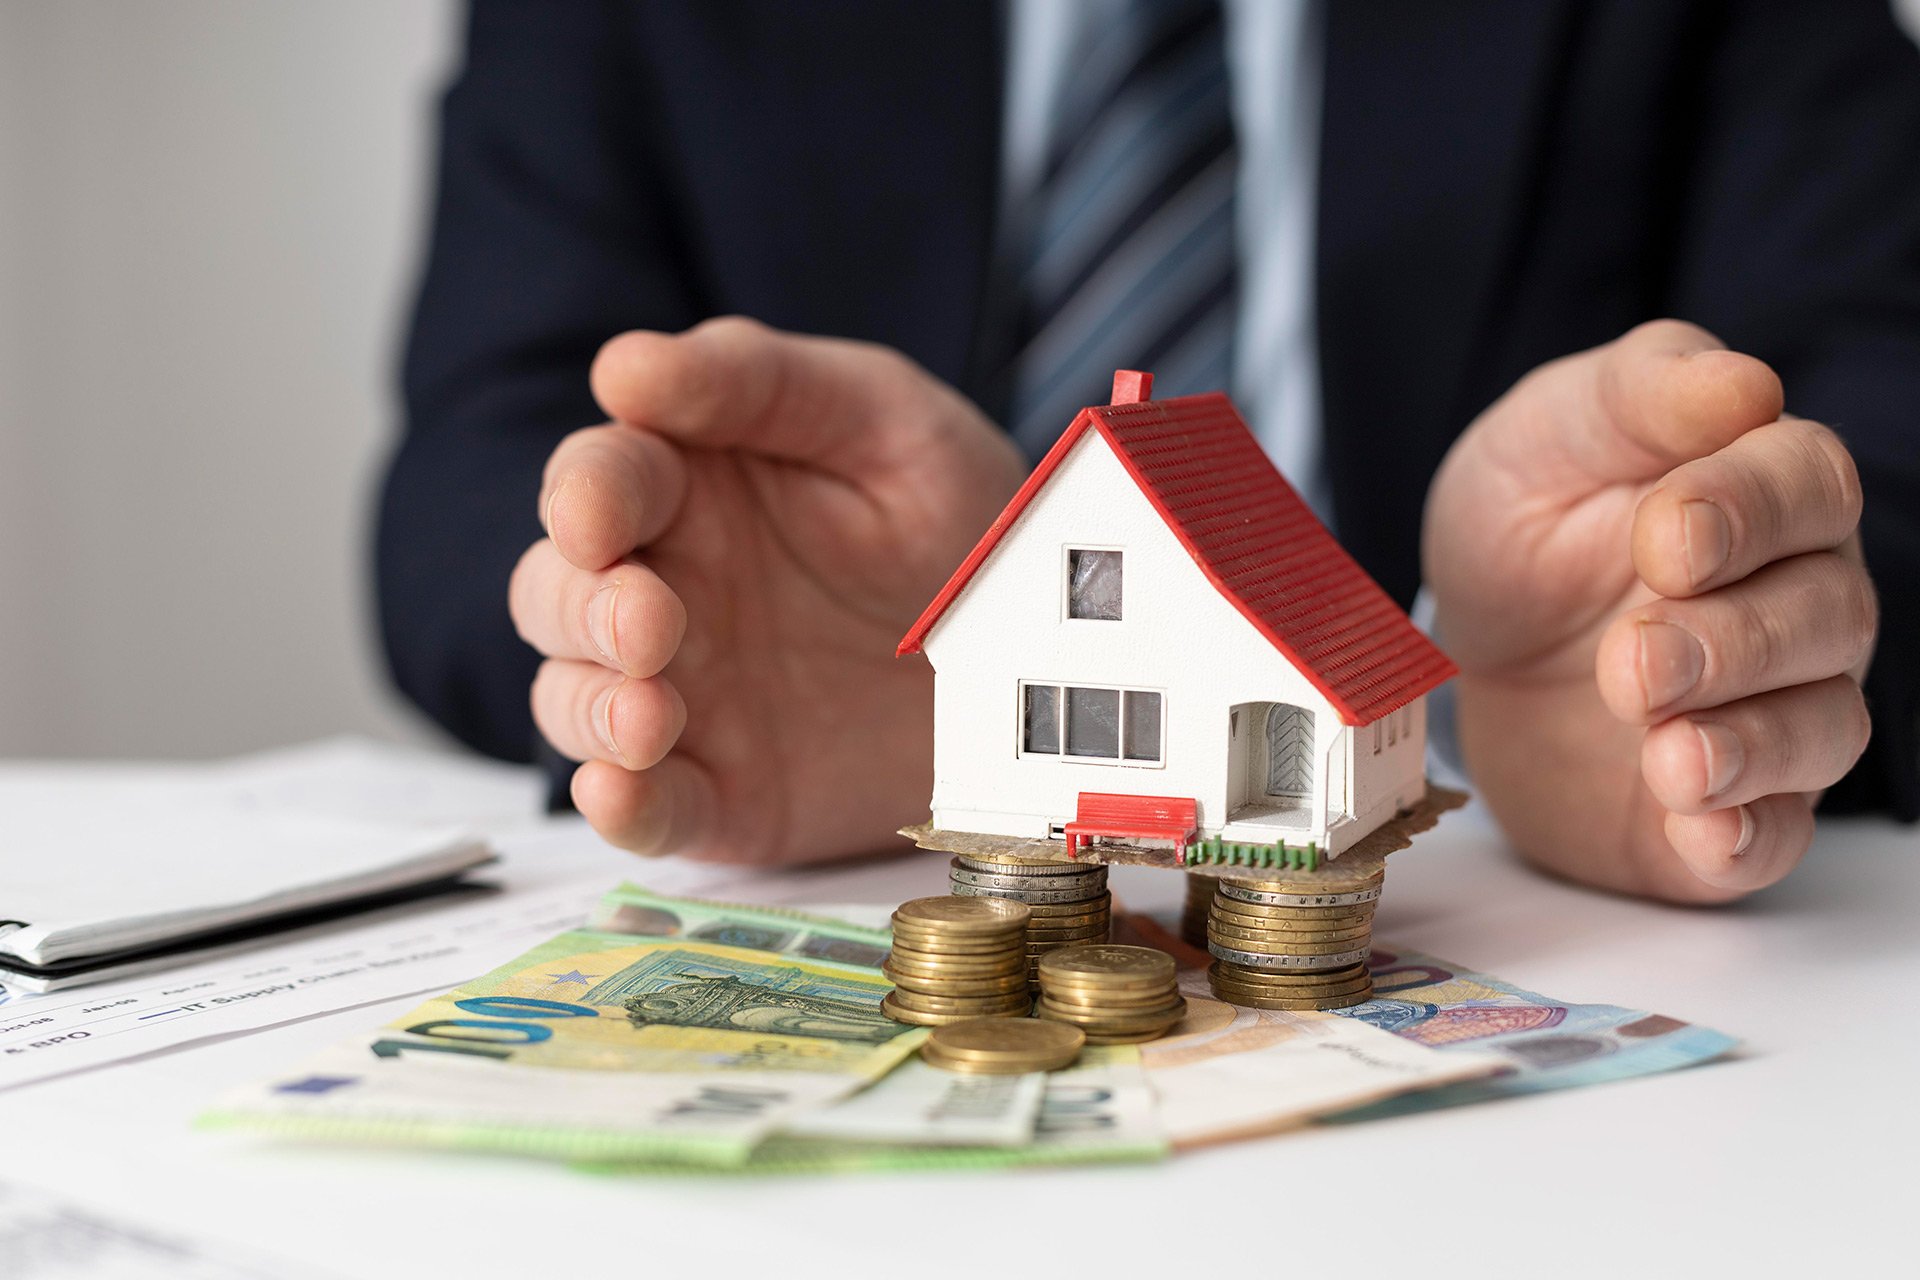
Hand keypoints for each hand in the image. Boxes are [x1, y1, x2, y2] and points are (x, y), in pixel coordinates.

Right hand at [509, 318, 1024, 863]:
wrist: (1038, 656)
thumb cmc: (954, 519)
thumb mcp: (882, 419)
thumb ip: (759, 382)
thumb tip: (624, 367)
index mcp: (687, 488)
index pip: (598, 480)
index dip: (582, 496)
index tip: (596, 518)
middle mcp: (664, 591)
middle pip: (556, 594)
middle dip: (582, 608)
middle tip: (647, 621)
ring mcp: (684, 697)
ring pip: (572, 700)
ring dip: (590, 709)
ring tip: (649, 715)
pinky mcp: (720, 793)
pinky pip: (645, 808)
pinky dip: (618, 806)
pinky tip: (621, 790)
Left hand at [1425, 321, 1875, 901]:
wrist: (1464, 644)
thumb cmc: (1525, 524)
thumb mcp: (1546, 435)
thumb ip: (1636, 396)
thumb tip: (1743, 384)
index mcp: (1763, 492)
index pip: (1809, 485)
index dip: (1750, 511)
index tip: (1663, 538)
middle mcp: (1795, 602)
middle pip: (1827, 616)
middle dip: (1733, 642)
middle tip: (1631, 659)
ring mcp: (1770, 710)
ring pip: (1822, 730)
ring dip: (1750, 744)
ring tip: (1666, 753)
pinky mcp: (1727, 807)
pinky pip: (1774, 837)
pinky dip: (1746, 839)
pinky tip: (1700, 829)